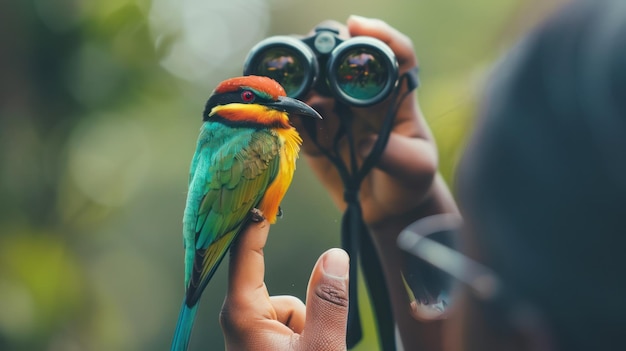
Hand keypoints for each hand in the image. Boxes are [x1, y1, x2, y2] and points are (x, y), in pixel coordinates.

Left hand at [220, 219, 349, 349]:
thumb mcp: (320, 346)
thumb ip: (328, 301)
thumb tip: (335, 257)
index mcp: (243, 314)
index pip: (246, 252)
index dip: (257, 221)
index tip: (266, 195)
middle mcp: (240, 321)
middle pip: (281, 291)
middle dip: (304, 311)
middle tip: (313, 340)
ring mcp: (249, 334)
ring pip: (290, 310)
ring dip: (305, 328)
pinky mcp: (258, 345)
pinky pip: (288, 326)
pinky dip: (302, 338)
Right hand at [292, 15, 449, 227]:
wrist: (386, 212)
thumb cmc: (409, 184)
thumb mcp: (413, 169)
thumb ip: (392, 154)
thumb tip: (361, 143)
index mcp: (394, 96)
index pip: (394, 54)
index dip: (380, 34)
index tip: (358, 26)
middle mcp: (363, 98)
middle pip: (344, 57)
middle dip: (327, 46)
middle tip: (311, 55)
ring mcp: (336, 114)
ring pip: (315, 82)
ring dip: (302, 81)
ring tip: (295, 92)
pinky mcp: (315, 135)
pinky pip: (297, 117)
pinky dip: (288, 111)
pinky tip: (283, 113)